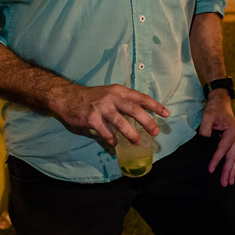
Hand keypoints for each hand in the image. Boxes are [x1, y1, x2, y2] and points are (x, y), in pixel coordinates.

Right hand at [48, 81, 168, 146]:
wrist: (68, 97)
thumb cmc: (93, 97)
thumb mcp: (110, 93)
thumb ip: (124, 102)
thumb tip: (141, 115)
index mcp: (119, 91)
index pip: (141, 98)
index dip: (155, 106)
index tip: (166, 114)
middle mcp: (112, 97)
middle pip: (134, 109)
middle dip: (147, 121)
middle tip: (155, 132)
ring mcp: (102, 108)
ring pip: (121, 122)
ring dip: (131, 133)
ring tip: (138, 141)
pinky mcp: (92, 118)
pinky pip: (105, 131)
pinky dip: (112, 138)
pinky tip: (115, 143)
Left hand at [199, 92, 234, 186]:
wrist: (220, 103)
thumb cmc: (214, 109)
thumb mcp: (207, 116)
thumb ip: (206, 130)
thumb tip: (204, 142)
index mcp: (232, 132)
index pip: (223, 149)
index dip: (216, 160)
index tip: (210, 170)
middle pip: (232, 157)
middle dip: (228, 171)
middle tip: (224, 184)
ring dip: (232, 171)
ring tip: (230, 183)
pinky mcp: (233, 141)